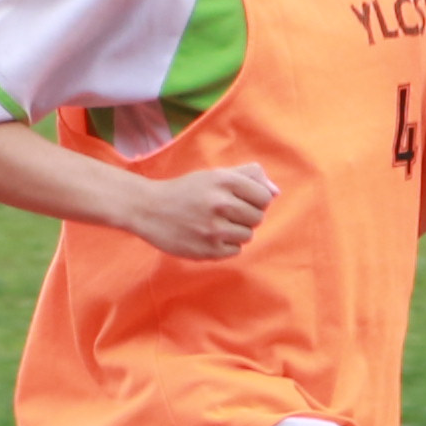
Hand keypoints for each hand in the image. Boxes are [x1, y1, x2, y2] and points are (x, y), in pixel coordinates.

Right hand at [129, 163, 277, 259]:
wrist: (149, 209)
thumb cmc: (186, 191)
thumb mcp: (214, 175)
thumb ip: (248, 177)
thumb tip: (276, 192)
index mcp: (224, 180)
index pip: (264, 198)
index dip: (256, 201)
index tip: (241, 201)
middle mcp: (220, 203)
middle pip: (258, 218)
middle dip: (246, 217)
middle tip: (225, 214)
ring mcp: (214, 228)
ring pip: (247, 235)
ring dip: (236, 232)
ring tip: (215, 225)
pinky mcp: (207, 249)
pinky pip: (235, 250)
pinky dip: (225, 246)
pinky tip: (208, 236)